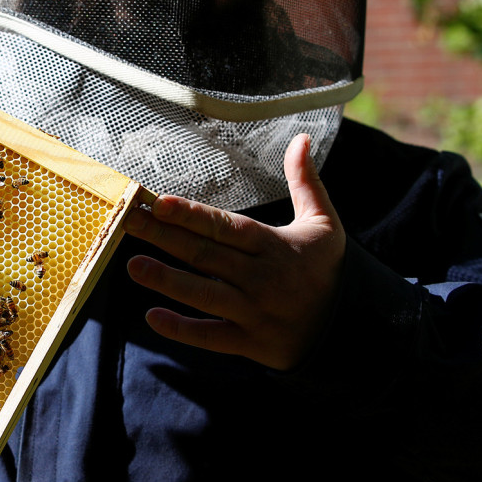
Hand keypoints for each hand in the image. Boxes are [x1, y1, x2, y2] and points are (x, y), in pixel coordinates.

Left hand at [123, 133, 344, 370]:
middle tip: (130, 221)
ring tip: (132, 265)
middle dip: (165, 237)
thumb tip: (301, 138)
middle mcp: (261, 278)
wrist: (351, 328)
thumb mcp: (324, 224)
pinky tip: (153, 317)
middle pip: (206, 255)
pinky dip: (183, 330)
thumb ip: (306, 182)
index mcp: (274, 246)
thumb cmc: (328, 269)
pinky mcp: (250, 343)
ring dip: (167, 280)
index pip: (226, 227)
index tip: (159, 202)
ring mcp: (254, 312)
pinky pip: (211, 337)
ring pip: (204, 295)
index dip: (192, 216)